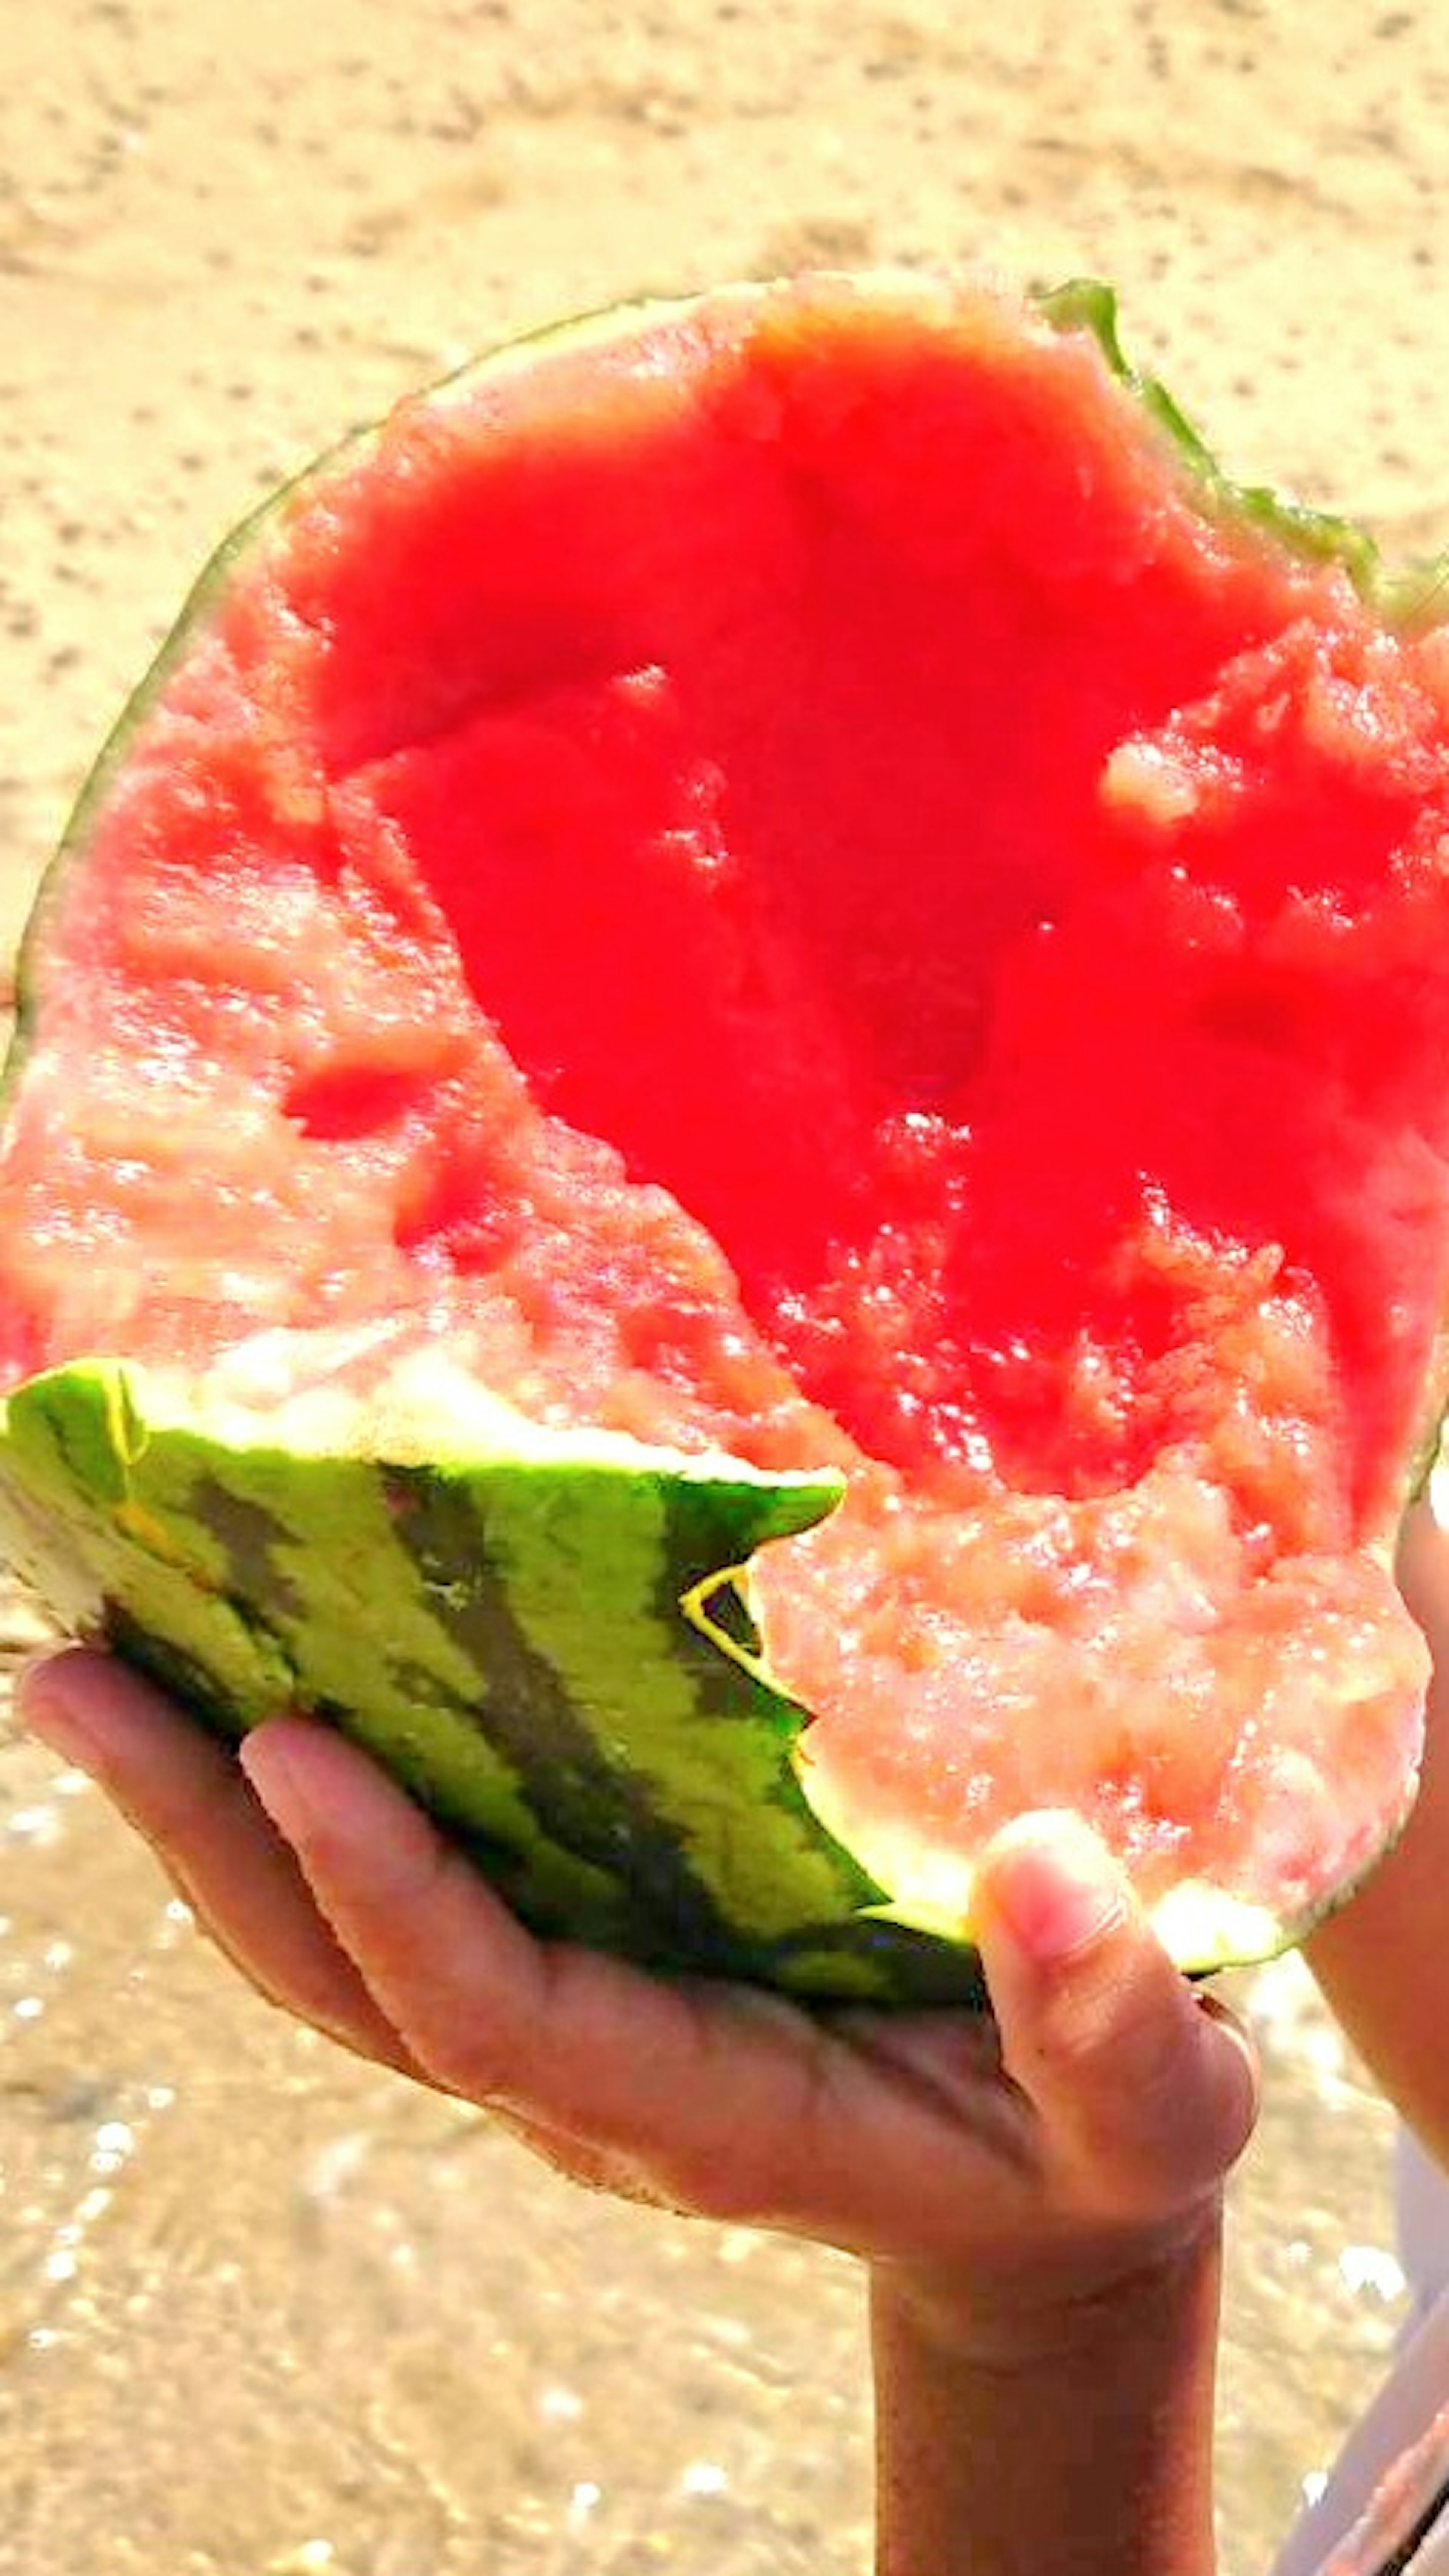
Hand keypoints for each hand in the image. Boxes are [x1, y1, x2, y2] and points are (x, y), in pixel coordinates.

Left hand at [18, 1648, 1255, 2342]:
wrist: (1042, 2188)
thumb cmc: (1092, 2145)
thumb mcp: (1152, 2110)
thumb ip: (1107, 2019)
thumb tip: (1052, 1865)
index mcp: (707, 2111)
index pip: (495, 2011)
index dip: (389, 1891)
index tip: (293, 1746)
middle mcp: (591, 2081)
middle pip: (347, 1980)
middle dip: (208, 1835)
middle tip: (79, 1674)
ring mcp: (565, 2029)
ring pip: (333, 1947)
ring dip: (205, 1813)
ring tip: (94, 1665)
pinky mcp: (576, 1970)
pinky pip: (395, 1901)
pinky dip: (292, 1813)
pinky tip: (237, 1695)